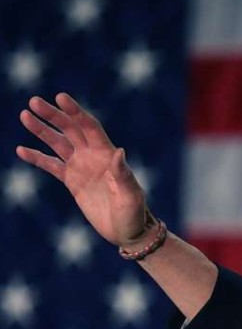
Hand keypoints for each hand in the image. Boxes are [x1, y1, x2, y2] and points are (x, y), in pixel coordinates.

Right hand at [15, 93, 149, 246]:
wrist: (127, 231)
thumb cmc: (134, 213)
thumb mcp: (131, 195)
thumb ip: (123, 174)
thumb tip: (118, 151)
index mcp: (108, 155)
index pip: (89, 127)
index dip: (76, 112)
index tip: (60, 97)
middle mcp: (93, 156)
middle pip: (71, 129)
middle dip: (53, 115)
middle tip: (34, 101)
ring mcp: (81, 167)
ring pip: (58, 143)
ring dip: (41, 130)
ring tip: (24, 115)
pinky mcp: (72, 181)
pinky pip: (51, 165)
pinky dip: (37, 157)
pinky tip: (21, 149)